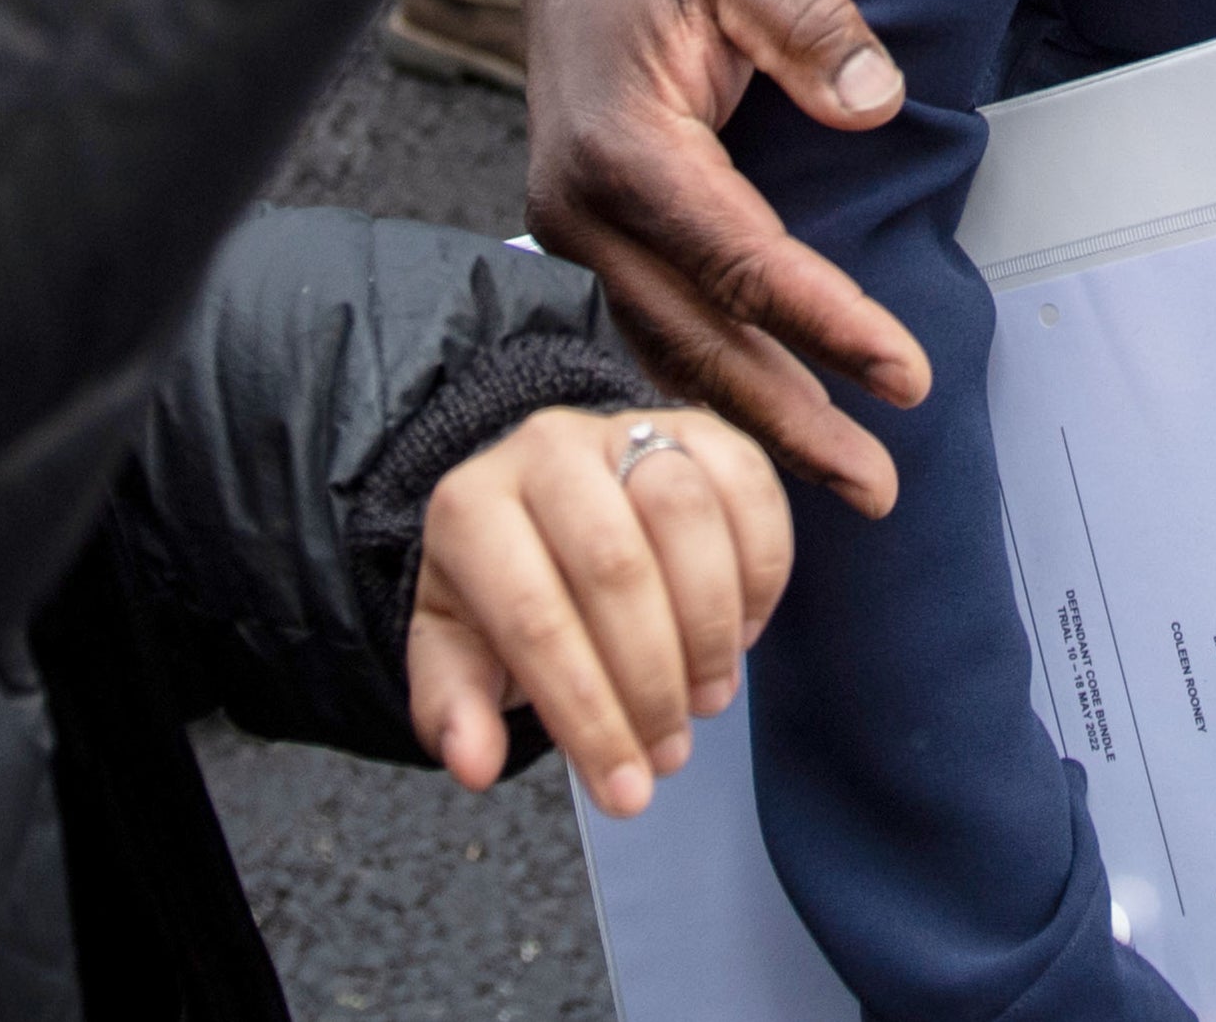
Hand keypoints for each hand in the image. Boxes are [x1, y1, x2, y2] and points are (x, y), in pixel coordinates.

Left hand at [407, 403, 792, 814]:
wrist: (540, 503)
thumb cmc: (498, 589)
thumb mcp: (453, 651)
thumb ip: (454, 708)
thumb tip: (473, 763)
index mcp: (470, 508)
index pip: (535, 618)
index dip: (588, 715)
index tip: (625, 792)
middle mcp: (546, 448)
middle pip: (615, 565)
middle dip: (653, 678)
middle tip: (671, 754)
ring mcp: (627, 427)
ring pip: (687, 513)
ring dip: (711, 625)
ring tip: (708, 698)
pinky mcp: (700, 424)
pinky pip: (750, 484)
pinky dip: (761, 569)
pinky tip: (744, 633)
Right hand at [522, 0, 932, 509]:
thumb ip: (809, 19)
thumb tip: (876, 100)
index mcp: (618, 145)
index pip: (739, 260)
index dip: (826, 324)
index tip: (906, 376)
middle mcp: (576, 205)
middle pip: (694, 338)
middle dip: (789, 419)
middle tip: (879, 486)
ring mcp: (570, 228)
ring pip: (665, 350)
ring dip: (750, 421)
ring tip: (842, 485)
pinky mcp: (588, 233)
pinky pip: (652, 327)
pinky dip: (709, 386)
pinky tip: (766, 434)